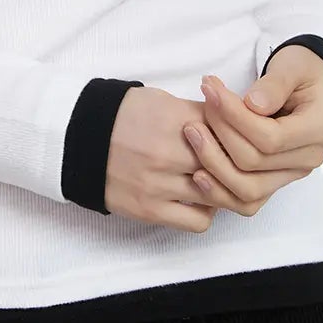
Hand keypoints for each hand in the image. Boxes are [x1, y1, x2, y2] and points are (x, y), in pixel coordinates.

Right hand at [104, 85, 237, 233]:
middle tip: (241, 164)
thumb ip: (200, 112)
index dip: (242, 138)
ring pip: (219, 196)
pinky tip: (202, 201)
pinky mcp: (150, 210)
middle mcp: (171, 153)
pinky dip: (207, 213)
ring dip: (225, 189)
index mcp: (177, 120)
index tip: (243, 140)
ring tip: (220, 182)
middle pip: (230, 165)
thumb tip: (235, 121)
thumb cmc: (124, 115)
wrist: (78, 137)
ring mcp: (160, 184)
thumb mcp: (163, 100)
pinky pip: (198, 221)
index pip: (231, 133)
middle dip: (239, 165)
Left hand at [180, 47, 322, 218]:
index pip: (270, 137)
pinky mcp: (272, 182)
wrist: (310, 83)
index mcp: (318, 130)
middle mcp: (306, 160)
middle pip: (253, 162)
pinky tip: (196, 173)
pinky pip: (244, 202)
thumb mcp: (293, 65)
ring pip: (247, 190)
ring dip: (213, 163)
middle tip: (202, 102)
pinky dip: (219, 192)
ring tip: (192, 132)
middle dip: (220, 132)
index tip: (211, 89)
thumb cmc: (301, 71)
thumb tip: (253, 105)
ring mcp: (289, 175)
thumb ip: (275, 84)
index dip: (234, 116)